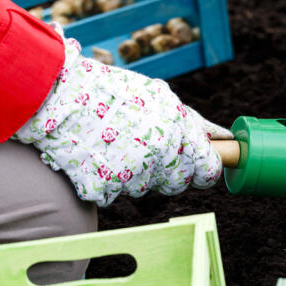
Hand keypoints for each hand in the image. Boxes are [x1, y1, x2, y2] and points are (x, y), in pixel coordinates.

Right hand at [12, 27, 230, 206]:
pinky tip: (98, 156)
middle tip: (149, 152)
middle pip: (179, 183)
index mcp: (178, 128)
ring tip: (118, 146)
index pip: (208, 168)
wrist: (57, 93)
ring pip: (146, 188)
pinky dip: (107, 181)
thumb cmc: (113, 92)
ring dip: (136, 174)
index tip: (197, 167)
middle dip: (170, 172)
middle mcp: (160, 151)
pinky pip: (115, 193)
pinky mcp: (104, 185)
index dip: (204, 169)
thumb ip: (196, 123)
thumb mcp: (161, 97)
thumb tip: (227, 138)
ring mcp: (131, 171)